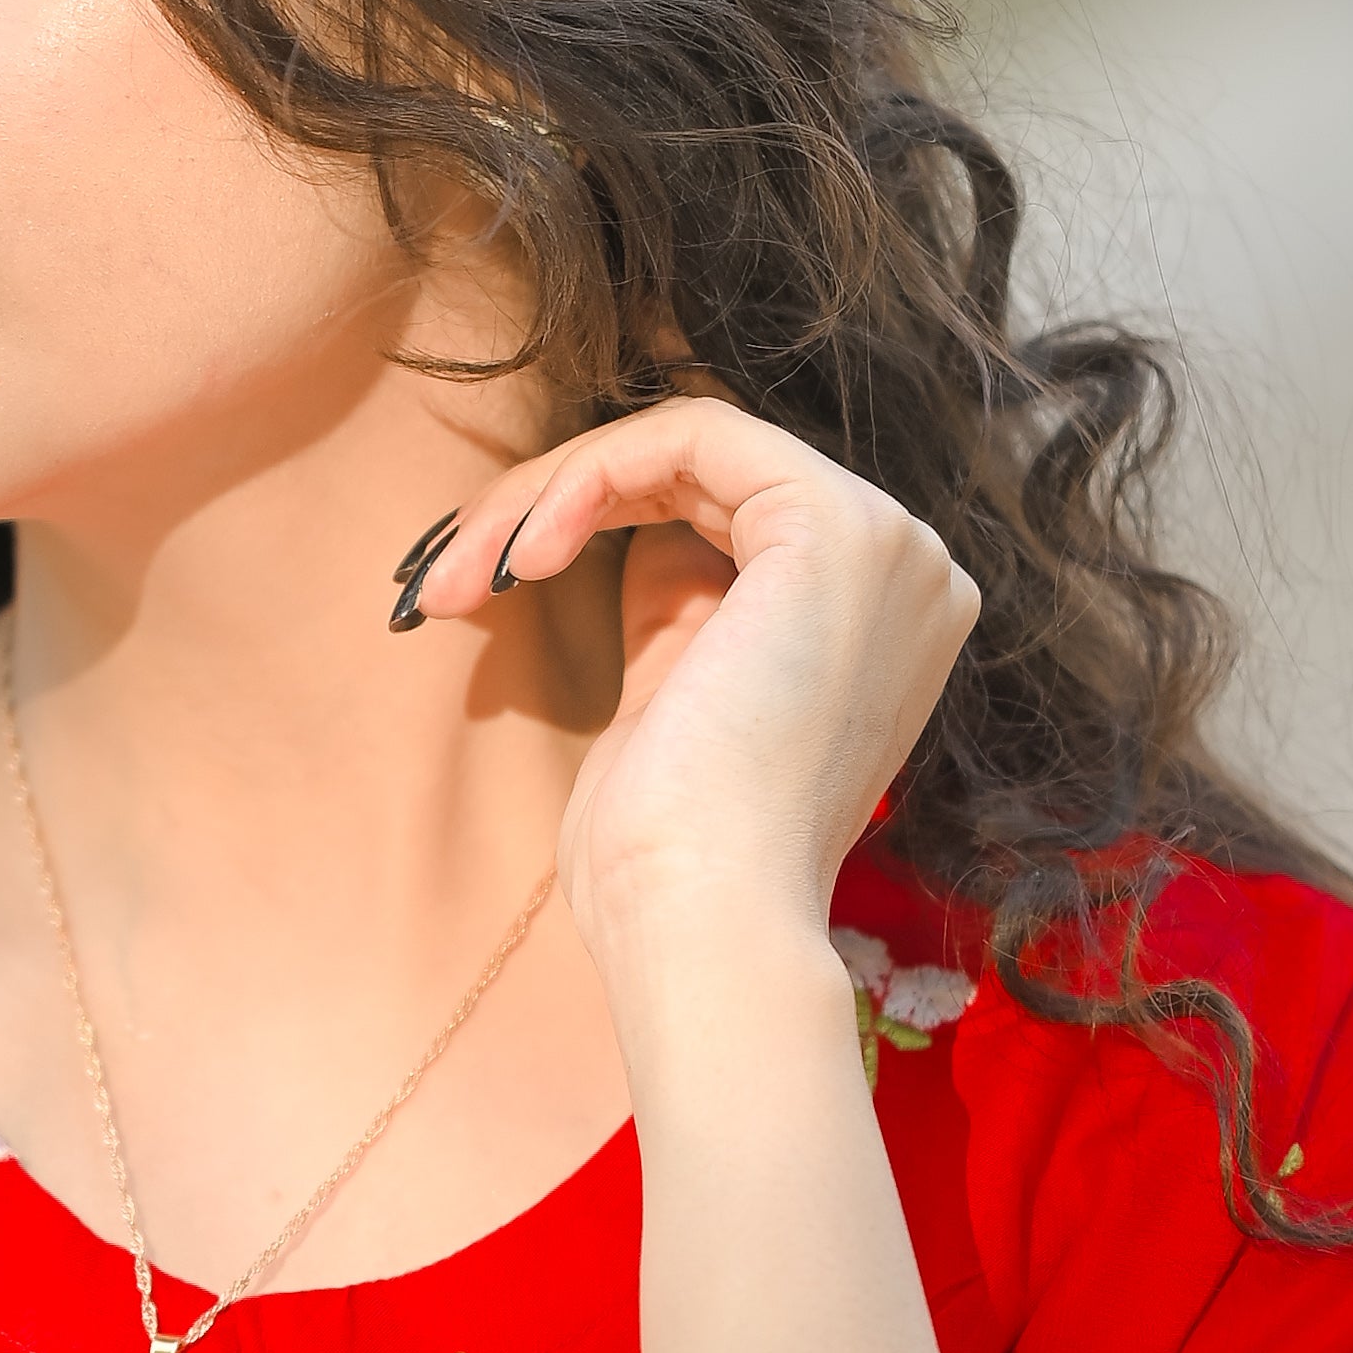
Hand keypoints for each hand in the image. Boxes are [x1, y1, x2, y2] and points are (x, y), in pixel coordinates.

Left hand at [404, 396, 976, 974]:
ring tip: (461, 574)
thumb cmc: (669, 852)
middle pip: (698, 471)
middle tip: (446, 576)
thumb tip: (639, 536)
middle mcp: (906, 568)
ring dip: (548, 494)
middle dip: (551, 505)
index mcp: (877, 615)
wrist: (703, 918)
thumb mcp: (673, 697)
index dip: (594, 521)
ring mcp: (885, 542)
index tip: (483, 582)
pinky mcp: (835, 526)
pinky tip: (525, 553)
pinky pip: (691, 434)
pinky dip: (586, 477)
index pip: (724, 509)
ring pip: (684, 444)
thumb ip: (679, 607)